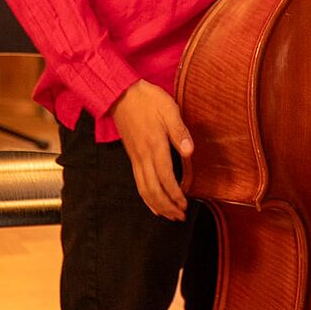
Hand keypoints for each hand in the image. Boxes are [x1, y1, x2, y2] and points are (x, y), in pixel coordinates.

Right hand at [110, 80, 193, 220]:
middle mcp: (143, 156)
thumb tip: (190, 152)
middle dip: (167, 206)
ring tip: (170, 215)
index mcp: (154, 145)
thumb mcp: (168, 108)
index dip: (175, 194)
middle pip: (153, 190)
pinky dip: (146, 197)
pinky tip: (153, 203)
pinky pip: (138, 182)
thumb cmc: (148, 99)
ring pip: (144, 189)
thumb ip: (179, 131)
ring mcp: (135, 158)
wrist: (121, 94)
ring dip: (157, 205)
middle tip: (180, 216)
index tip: (185, 204)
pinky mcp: (132, 156)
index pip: (166, 178)